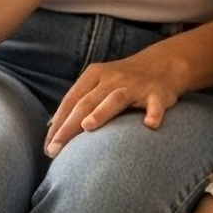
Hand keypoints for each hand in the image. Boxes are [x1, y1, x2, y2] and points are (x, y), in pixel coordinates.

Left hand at [43, 49, 182, 156]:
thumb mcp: (98, 84)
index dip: (58, 123)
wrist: (163, 64)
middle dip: (69, 126)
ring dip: (101, 112)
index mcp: (94, 75)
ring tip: (87, 127)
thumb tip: (52, 126)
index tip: (48, 147)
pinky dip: (154, 113)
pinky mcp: (157, 93)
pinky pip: (155, 104)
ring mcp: (135, 85)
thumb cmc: (123, 81)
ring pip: (115, 99)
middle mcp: (112, 79)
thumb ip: (78, 102)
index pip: (71, 100)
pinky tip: (150, 125)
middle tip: (55, 148)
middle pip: (86, 102)